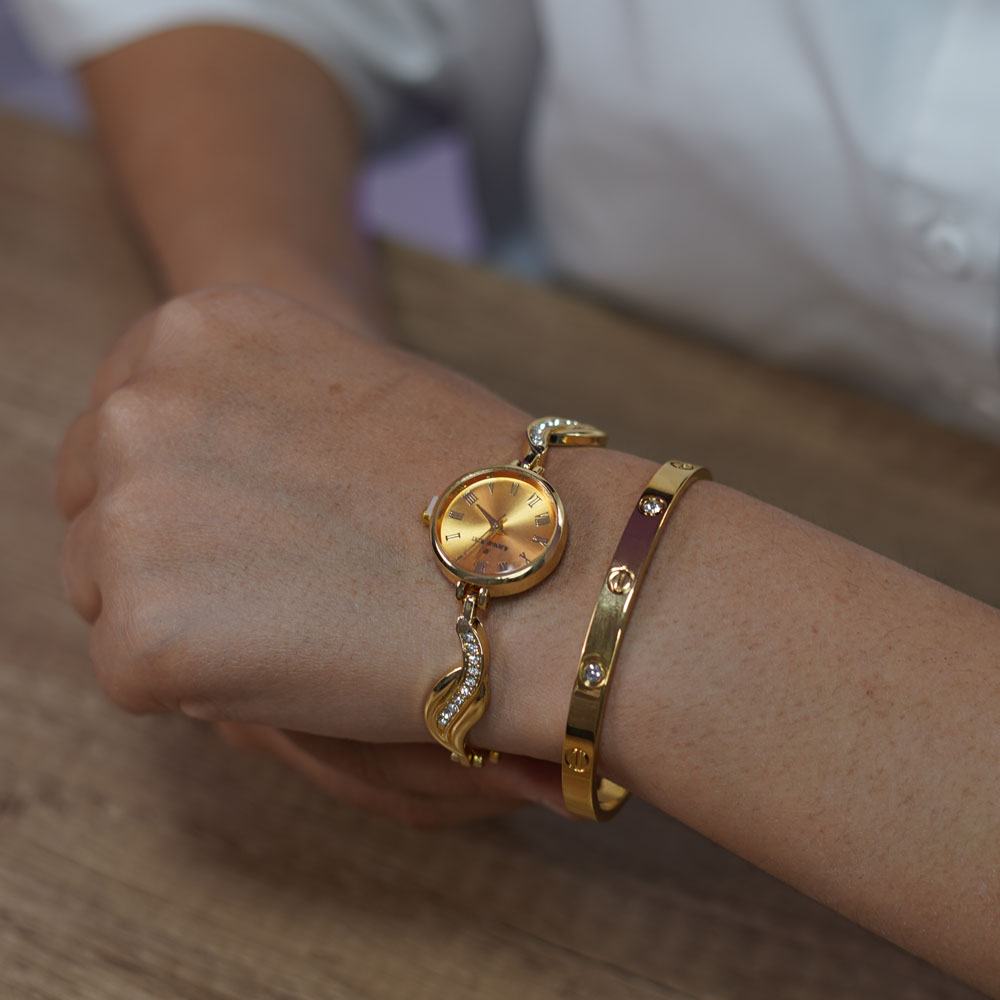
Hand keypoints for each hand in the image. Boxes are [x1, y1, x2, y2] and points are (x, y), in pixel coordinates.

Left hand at [56, 285, 605, 821]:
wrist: (542, 564)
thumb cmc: (472, 475)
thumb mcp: (340, 383)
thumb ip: (246, 406)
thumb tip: (199, 470)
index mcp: (191, 329)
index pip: (119, 427)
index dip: (180, 488)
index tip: (243, 523)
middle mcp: (134, 408)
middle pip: (97, 510)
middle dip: (169, 554)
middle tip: (280, 581)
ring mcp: (127, 522)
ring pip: (109, 596)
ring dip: (185, 617)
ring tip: (302, 617)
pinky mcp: (142, 637)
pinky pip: (140, 677)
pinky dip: (206, 687)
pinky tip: (299, 662)